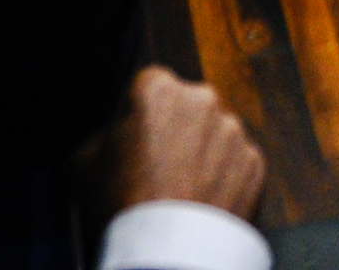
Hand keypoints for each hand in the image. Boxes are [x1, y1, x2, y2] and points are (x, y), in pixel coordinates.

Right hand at [85, 67, 266, 223]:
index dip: (139, 113)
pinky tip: (202, 201)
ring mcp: (234, 132)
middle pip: (187, 107)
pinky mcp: (256, 164)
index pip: (148, 85)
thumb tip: (110, 135)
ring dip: (202, 154)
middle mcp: (203, 101)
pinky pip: (237, 164)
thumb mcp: (82, 163)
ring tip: (180, 189)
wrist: (168, 254)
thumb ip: (100, 135)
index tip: (135, 138)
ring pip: (215, 135)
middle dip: (175, 130)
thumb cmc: (124, 207)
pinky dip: (224, 179)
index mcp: (159, 89)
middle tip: (157, 168)